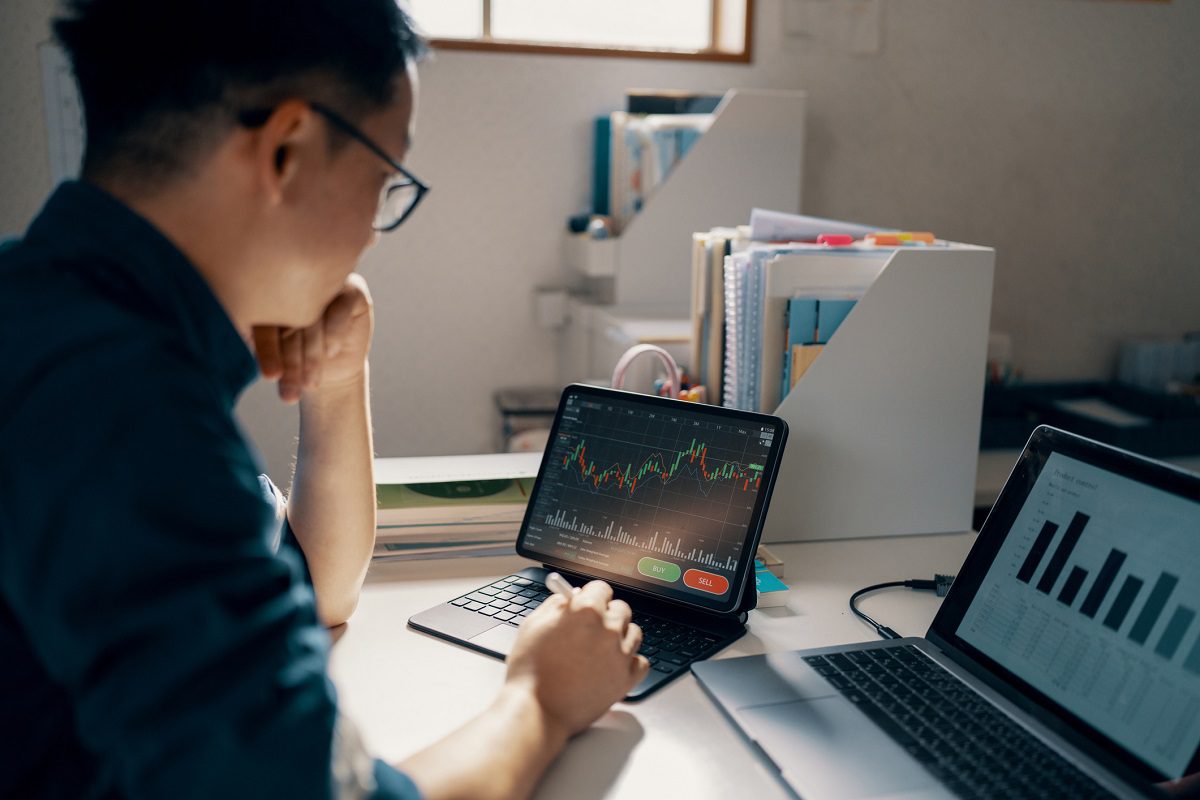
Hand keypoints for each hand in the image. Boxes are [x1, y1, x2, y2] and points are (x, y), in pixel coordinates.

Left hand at [252, 274, 373, 403]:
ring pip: (315, 316)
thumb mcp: (274, 356)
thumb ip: (260, 343)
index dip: (267, 349)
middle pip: (291, 317)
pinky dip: (334, 332)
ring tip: (310, 383)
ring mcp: (326, 284)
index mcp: (269, 292)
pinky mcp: (353, 289)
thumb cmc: (296, 360)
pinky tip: (330, 352)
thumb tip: (247, 343)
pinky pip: (340, 309)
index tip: (271, 377)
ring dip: (312, 353)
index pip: (264, 318)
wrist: (334, 369)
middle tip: (291, 390)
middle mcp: (297, 282)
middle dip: (291, 358)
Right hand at [503, 580, 649, 739]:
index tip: (589, 600)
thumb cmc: (529, 672)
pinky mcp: (626, 680)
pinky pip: (641, 662)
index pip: (601, 588)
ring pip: (634, 632)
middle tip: (591, 626)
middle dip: (607, 613)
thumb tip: (569, 598)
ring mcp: (620, 656)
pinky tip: (614, 663)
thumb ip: (555, 605)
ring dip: (620, 635)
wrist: (536, 711)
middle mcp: (608, 630)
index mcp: (586, 612)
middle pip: (621, 609)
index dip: (591, 594)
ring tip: (600, 647)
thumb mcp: (533, 626)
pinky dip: (630, 661)